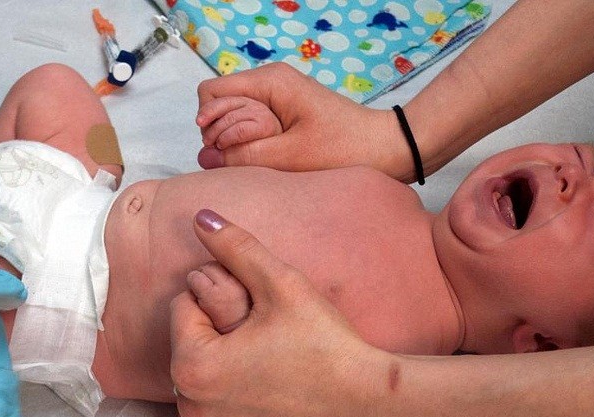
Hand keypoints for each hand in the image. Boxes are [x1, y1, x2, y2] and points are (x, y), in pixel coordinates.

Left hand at [170, 210, 375, 416]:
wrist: (365, 400)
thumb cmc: (324, 341)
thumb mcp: (281, 284)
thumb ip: (236, 246)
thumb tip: (200, 217)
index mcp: (192, 365)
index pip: (183, 309)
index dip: (217, 298)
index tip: (256, 308)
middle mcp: (191, 408)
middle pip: (186, 348)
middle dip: (212, 334)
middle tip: (261, 332)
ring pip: (193, 386)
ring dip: (213, 370)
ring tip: (259, 359)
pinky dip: (222, 407)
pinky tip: (256, 391)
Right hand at [196, 63, 404, 176]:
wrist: (387, 149)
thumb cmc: (344, 149)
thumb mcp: (289, 156)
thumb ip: (243, 155)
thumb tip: (206, 158)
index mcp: (269, 82)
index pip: (211, 92)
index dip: (209, 122)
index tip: (224, 148)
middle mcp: (269, 83)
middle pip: (219, 105)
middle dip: (223, 133)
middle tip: (251, 156)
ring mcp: (277, 98)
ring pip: (234, 118)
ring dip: (239, 142)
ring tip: (267, 157)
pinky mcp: (285, 114)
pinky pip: (252, 127)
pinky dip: (254, 144)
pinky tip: (273, 158)